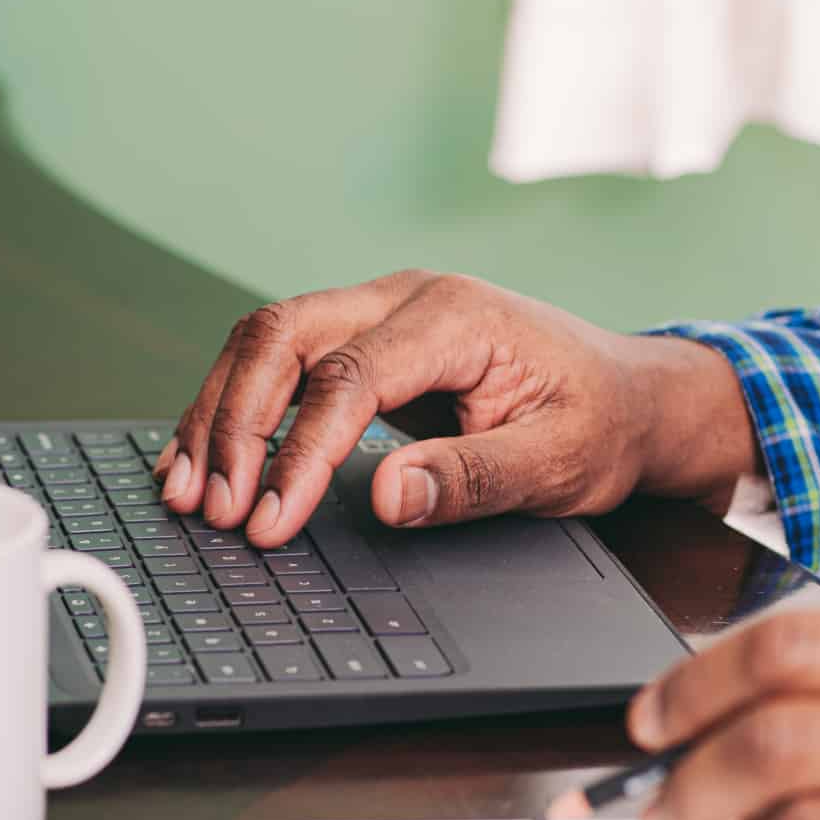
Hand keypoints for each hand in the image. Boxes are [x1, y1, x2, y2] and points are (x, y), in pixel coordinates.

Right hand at [155, 271, 758, 546]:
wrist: (632, 397)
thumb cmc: (602, 424)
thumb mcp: (558, 462)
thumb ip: (473, 479)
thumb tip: (388, 497)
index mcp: (455, 317)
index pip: (347, 375)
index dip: (297, 451)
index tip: (270, 521)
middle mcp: (406, 298)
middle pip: (283, 334)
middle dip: (234, 421)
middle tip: (212, 505)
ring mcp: (381, 313)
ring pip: (267, 340)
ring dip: (220, 411)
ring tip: (187, 489)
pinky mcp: (367, 341)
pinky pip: (282, 360)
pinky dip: (236, 407)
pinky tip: (205, 457)